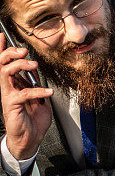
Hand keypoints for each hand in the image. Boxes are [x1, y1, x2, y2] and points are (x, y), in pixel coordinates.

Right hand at [0, 33, 53, 159]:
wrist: (29, 140)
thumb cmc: (32, 120)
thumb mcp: (39, 98)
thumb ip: (36, 84)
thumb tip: (37, 72)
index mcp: (12, 84)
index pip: (4, 63)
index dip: (2, 48)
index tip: (2, 36)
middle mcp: (7, 87)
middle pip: (1, 63)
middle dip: (11, 53)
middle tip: (24, 51)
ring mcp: (8, 95)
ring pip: (5, 72)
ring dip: (19, 65)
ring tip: (33, 65)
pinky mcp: (11, 104)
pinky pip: (23, 93)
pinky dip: (38, 91)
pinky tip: (48, 92)